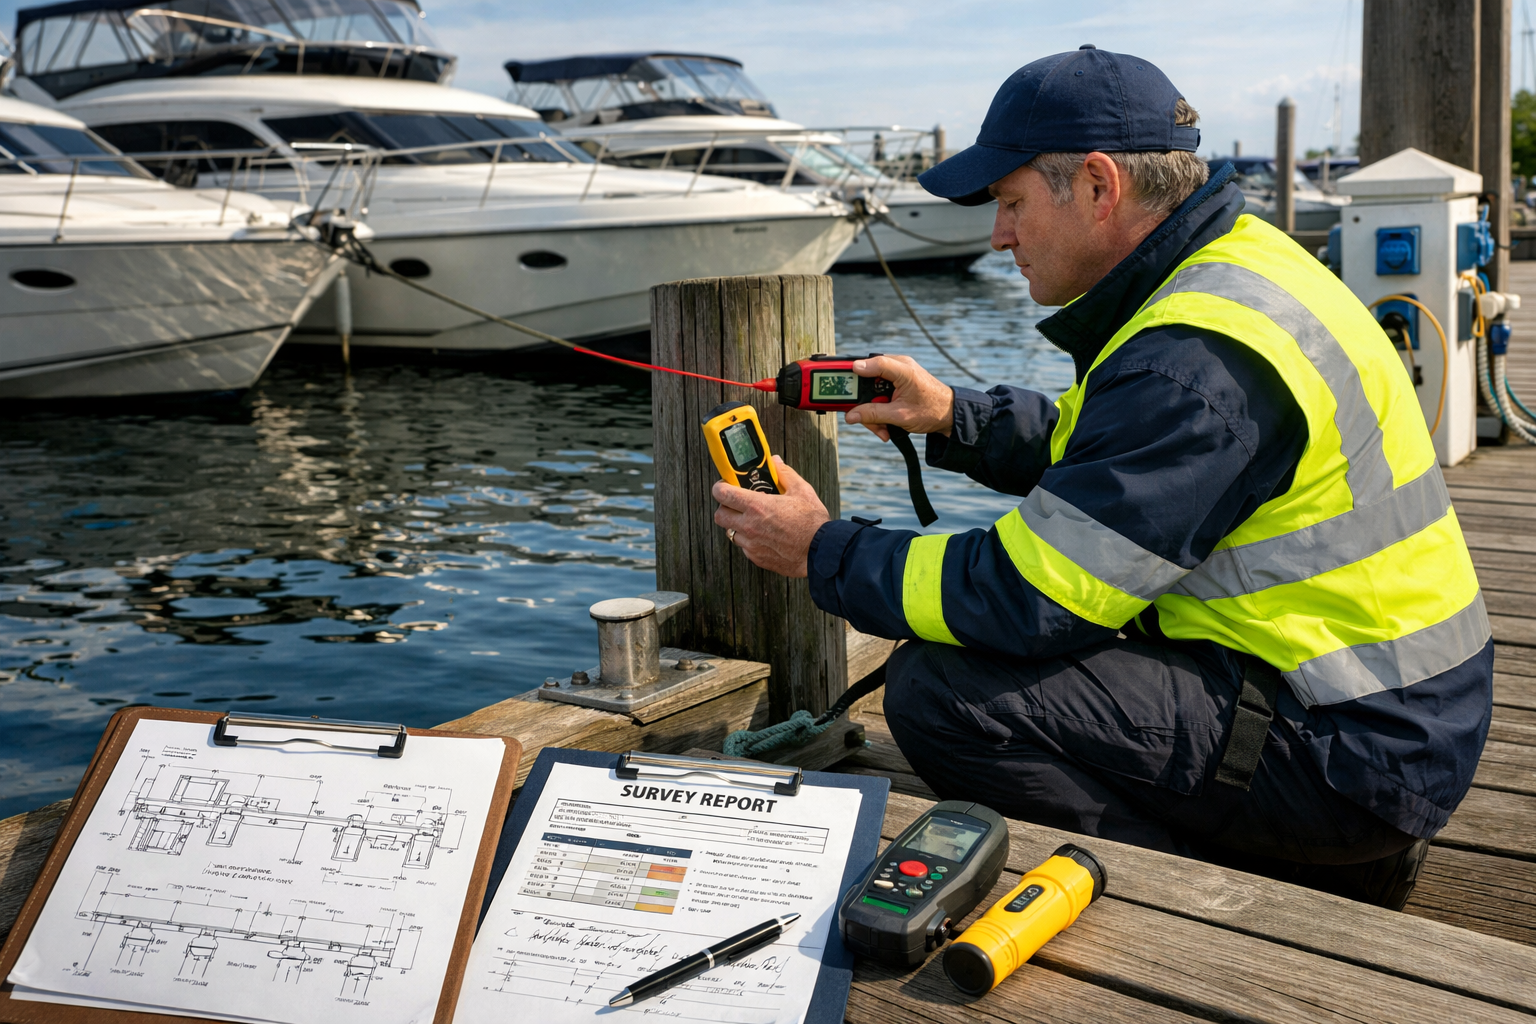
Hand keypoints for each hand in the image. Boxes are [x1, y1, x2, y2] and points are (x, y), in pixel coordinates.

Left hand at [712, 456, 829, 577]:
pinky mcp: (756, 558)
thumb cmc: (813, 523)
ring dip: (737, 524)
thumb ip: (784, 473)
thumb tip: (775, 462)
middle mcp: (749, 526)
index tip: (726, 485)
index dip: (720, 487)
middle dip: (725, 507)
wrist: (820, 553)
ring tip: (753, 520)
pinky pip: (744, 546)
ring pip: (730, 532)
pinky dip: (749, 539)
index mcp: (757, 506)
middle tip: (737, 503)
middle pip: (720, 515)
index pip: (722, 494)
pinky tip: (763, 534)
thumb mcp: (802, 491)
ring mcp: (751, 544)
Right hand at [844, 354, 954, 440]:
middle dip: (865, 405)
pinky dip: (879, 411)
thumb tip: (851, 415)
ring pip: (871, 391)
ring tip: (882, 430)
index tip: (842, 378)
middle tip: (866, 421)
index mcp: (903, 369)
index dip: (857, 369)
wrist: (949, 415)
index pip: (875, 363)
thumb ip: (874, 414)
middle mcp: (899, 367)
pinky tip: (885, 426)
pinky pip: (878, 395)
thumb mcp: (900, 416)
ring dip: (872, 413)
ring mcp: (897, 375)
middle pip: (867, 381)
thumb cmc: (932, 411)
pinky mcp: (896, 384)